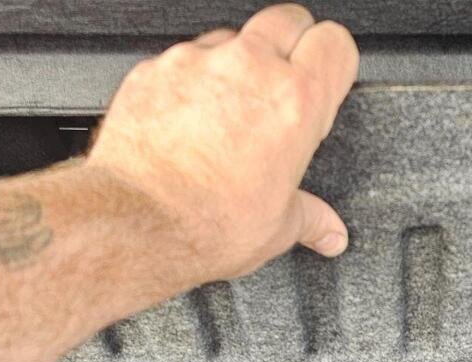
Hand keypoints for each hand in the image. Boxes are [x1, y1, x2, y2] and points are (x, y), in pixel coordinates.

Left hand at [87, 4, 358, 284]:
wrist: (135, 221)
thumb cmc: (205, 223)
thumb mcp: (276, 228)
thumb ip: (310, 218)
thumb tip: (328, 230)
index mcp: (296, 102)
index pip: (335, 43)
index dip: (335, 60)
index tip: (327, 81)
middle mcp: (250, 68)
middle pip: (289, 19)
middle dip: (293, 45)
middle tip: (285, 86)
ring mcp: (199, 61)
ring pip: (234, 36)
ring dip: (240, 62)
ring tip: (232, 110)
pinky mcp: (156, 67)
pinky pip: (185, 57)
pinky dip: (192, 80)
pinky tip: (190, 119)